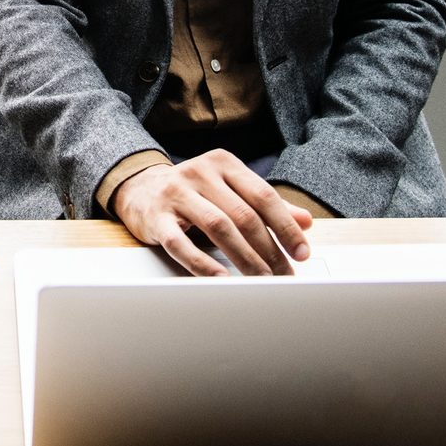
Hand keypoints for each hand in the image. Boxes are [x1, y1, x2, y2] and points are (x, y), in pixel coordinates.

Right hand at [109, 151, 313, 276]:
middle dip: (269, 250)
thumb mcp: (229, 190)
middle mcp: (200, 173)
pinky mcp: (156, 218)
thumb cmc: (193, 193)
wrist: (140, 188)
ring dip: (245, 259)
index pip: (263, 196)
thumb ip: (265, 205)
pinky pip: (182, 244)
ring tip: (261, 281)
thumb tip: (305, 222)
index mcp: (223, 163)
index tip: (302, 253)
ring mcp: (176, 193)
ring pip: (218, 228)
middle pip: (243, 215)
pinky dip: (204, 265)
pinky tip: (221, 280)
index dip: (286, 227)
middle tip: (284, 276)